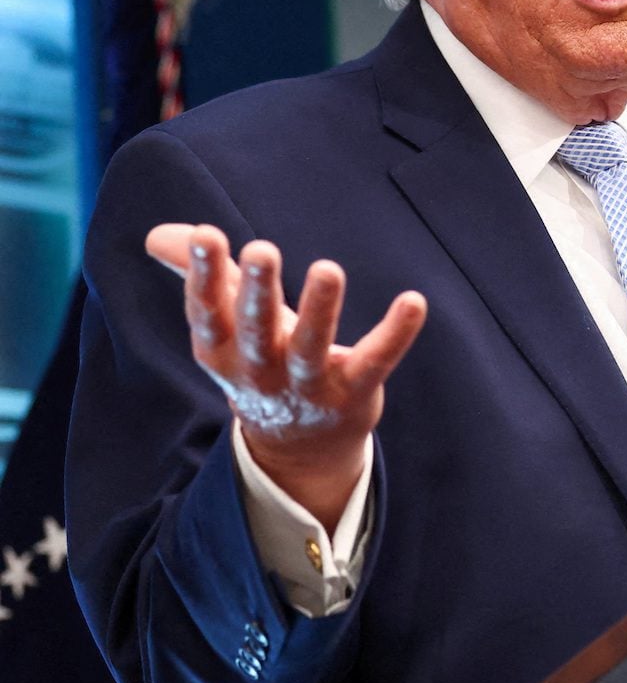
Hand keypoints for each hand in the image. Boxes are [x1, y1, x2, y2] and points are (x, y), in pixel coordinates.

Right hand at [145, 223, 427, 530]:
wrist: (299, 447)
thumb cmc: (262, 363)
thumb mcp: (228, 327)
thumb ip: (201, 275)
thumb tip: (157, 235)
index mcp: (223, 351)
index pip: (208, 312)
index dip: (203, 276)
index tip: (207, 235)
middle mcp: (262, 371)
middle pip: (256, 330)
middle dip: (256, 291)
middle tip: (261, 250)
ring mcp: (309, 386)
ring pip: (312, 349)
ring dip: (320, 310)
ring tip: (328, 268)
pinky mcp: (354, 393)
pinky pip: (376, 362)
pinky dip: (395, 334)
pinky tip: (414, 301)